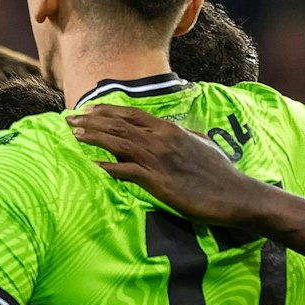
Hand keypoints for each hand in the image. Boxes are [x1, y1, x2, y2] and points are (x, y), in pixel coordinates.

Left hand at [67, 106, 261, 226]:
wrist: (235, 194)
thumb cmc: (220, 172)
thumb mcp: (200, 143)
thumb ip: (181, 135)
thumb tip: (169, 131)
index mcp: (170, 129)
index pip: (131, 115)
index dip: (107, 111)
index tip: (88, 111)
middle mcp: (161, 139)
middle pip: (118, 125)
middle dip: (91, 121)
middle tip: (69, 119)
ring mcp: (159, 160)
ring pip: (118, 143)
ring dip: (93, 138)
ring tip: (74, 135)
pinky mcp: (159, 182)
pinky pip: (128, 171)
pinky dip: (110, 166)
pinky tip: (94, 164)